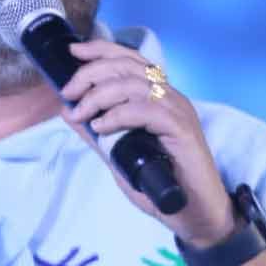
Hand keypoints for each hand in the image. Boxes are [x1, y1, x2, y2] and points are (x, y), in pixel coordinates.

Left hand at [60, 41, 235, 246]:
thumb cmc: (162, 186)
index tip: (73, 51)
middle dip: (91, 73)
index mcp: (158, 97)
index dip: (100, 50)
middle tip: (69, 92)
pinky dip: (119, 114)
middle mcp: (170, 97)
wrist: (196, 215)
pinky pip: (146, 110)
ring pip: (134, 84)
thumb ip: (98, 134)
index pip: (130, 60)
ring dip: (100, 94)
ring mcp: (178, 110)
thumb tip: (69, 113)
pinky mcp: (182, 128)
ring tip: (81, 113)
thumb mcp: (120, 156)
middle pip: (128, 66)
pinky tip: (101, 126)